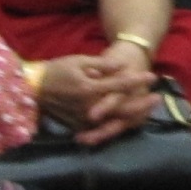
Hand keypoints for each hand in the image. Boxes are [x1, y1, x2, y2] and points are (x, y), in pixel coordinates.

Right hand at [37, 49, 154, 143]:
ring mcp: (84, 120)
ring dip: (133, 116)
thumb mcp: (78, 61)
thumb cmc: (55, 71)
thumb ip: (102, 65)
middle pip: (122, 109)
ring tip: (148, 112)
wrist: (33, 90)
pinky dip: (117, 124)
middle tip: (158, 99)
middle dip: (142, 104)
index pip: (119, 85)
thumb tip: (121, 65)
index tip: (152, 77)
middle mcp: (89, 108)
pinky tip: (129, 121)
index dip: (137, 80)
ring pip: (114, 122)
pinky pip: (102, 128)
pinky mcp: (79, 127)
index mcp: (89, 90)